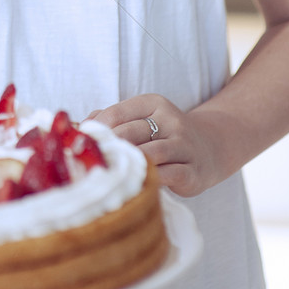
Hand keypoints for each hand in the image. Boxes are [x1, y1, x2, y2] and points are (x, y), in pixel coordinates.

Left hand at [87, 94, 227, 197]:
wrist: (208, 149)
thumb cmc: (162, 135)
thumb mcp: (141, 119)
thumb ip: (111, 119)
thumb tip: (80, 126)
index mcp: (154, 103)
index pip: (117, 113)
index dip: (97, 129)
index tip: (83, 143)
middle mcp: (171, 121)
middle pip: (130, 134)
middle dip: (109, 149)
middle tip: (92, 163)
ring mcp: (184, 146)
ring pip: (149, 154)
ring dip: (128, 165)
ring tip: (110, 175)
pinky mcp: (192, 171)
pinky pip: (168, 175)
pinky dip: (150, 180)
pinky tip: (135, 185)